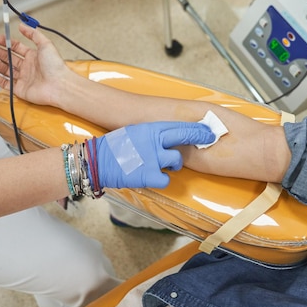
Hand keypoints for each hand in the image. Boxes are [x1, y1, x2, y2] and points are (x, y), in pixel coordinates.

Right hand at [0, 23, 70, 105]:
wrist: (59, 85)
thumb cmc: (56, 66)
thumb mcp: (46, 44)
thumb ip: (33, 34)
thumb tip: (22, 26)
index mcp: (33, 56)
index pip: (15, 48)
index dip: (5, 43)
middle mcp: (27, 67)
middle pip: (8, 58)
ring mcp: (23, 78)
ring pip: (5, 69)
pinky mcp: (20, 90)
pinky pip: (5, 83)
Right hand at [91, 122, 214, 188]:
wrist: (96, 161)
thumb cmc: (114, 147)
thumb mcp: (134, 132)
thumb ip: (152, 134)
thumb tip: (170, 136)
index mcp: (149, 129)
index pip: (179, 126)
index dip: (196, 128)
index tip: (208, 129)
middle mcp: (153, 141)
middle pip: (184, 138)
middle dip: (199, 138)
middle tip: (209, 140)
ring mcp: (151, 158)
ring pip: (177, 161)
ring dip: (175, 165)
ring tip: (167, 166)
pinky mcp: (147, 175)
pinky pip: (166, 180)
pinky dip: (163, 180)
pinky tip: (156, 177)